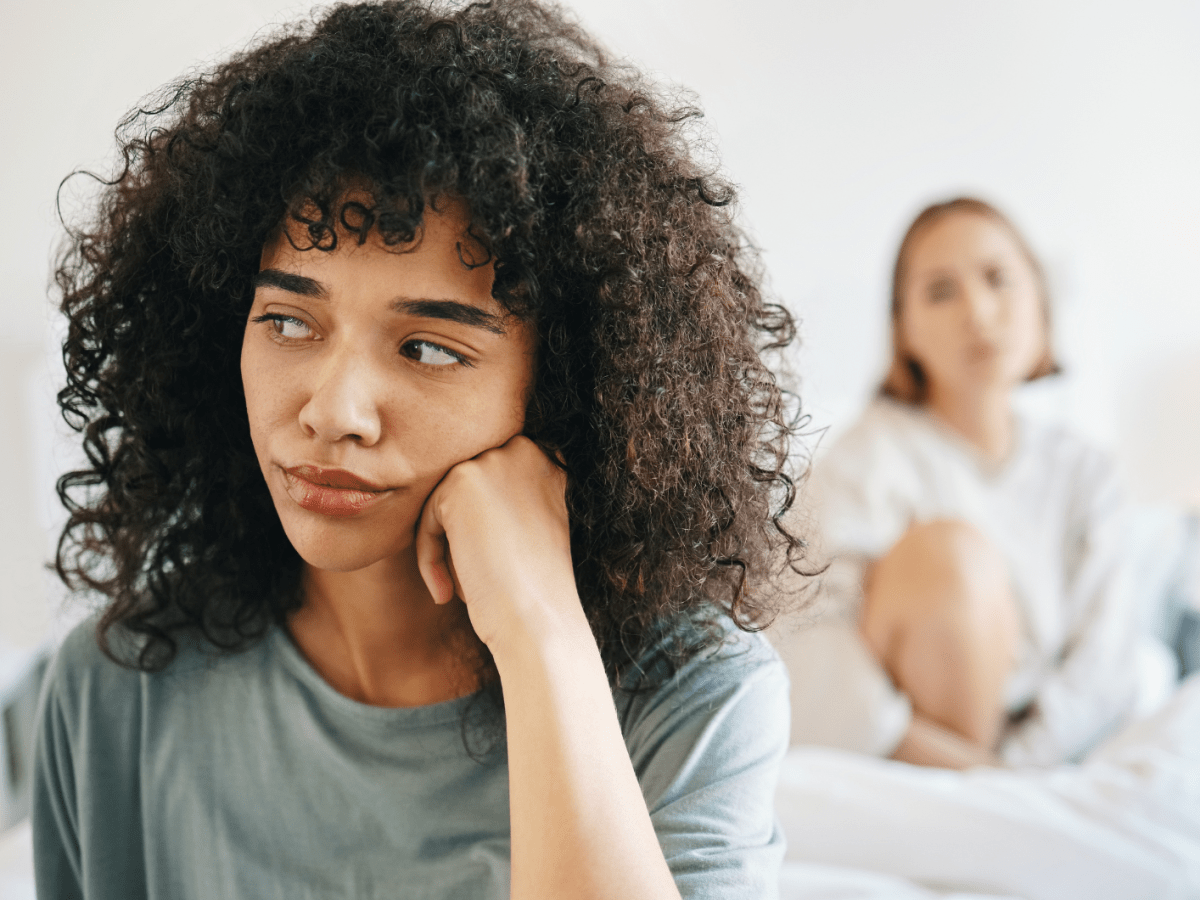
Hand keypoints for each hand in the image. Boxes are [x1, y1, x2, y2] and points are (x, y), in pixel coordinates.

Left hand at [414, 435, 584, 654]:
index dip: (483, 532)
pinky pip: (428, 516)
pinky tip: (447, 592)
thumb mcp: (531, 531)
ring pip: (445, 503)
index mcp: (551, 461)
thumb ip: (505, 503)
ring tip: (462, 589)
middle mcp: (527, 451)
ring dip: (448, 549)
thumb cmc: (537, 591)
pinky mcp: (462, 480)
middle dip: (464, 538)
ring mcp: (495, 461)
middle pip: (467, 493)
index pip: (491, 489)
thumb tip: (458, 502)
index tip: (490, 570)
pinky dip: (430, 556)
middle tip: (473, 582)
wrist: (538, 620)